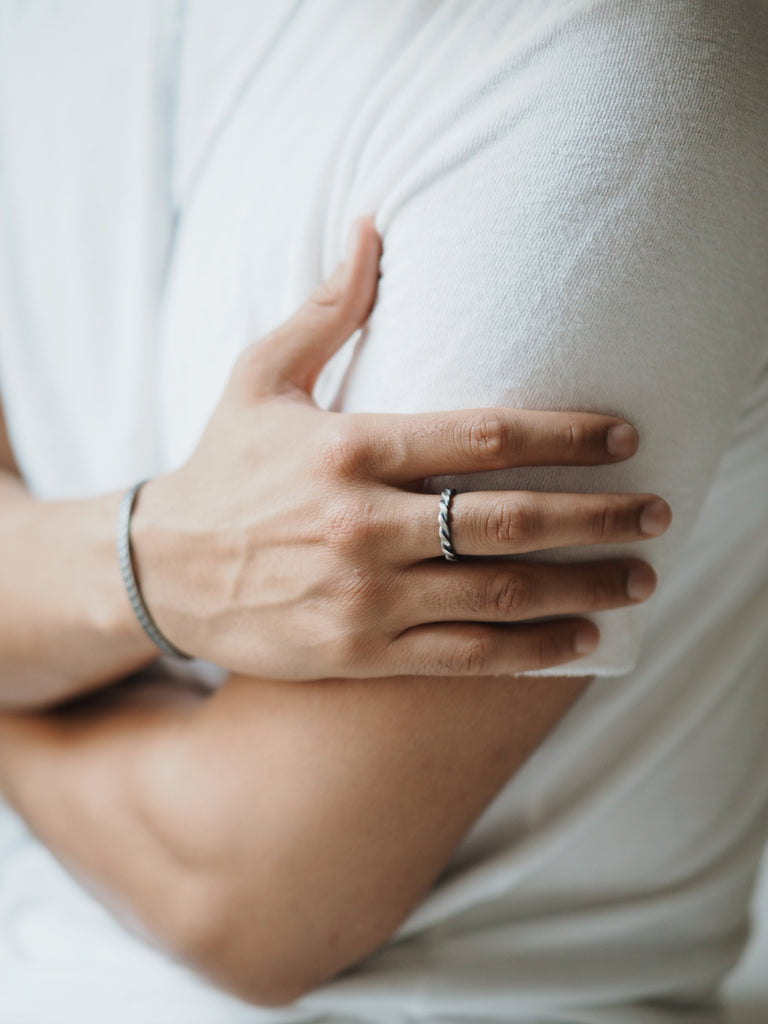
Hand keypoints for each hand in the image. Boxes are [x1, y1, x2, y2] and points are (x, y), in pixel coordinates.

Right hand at [133, 217, 669, 679]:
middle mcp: (362, 523)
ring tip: (640, 578)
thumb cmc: (220, 466)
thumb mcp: (260, 376)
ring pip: (496, 594)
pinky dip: (529, 650)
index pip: (483, 436)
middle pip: (507, 519)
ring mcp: (363, 595)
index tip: (624, 438)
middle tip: (658, 512)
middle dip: (597, 516)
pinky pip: (462, 657)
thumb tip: (370, 225)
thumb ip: (327, 309)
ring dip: (582, 587)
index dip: (565, 435)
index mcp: (348, 447)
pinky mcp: (359, 652)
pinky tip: (581, 639)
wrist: (160, 570)